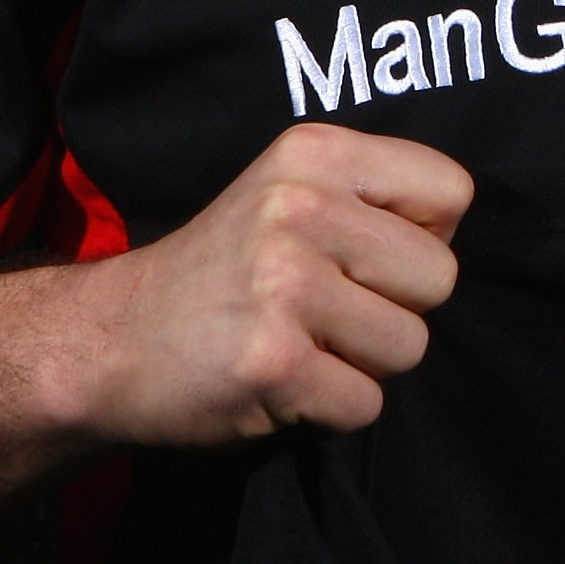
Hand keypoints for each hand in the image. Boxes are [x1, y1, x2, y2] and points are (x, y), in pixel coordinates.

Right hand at [52, 124, 473, 446]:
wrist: (107, 343)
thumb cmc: (221, 274)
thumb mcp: (287, 194)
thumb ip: (372, 199)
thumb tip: (457, 237)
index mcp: (314, 154)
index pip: (452, 191)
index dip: (421, 237)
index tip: (360, 254)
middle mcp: (299, 208)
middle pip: (440, 277)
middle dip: (395, 309)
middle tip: (324, 310)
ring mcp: (284, 285)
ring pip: (410, 346)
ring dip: (363, 364)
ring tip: (300, 344)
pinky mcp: (273, 361)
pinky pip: (365, 403)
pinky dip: (329, 409)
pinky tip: (279, 381)